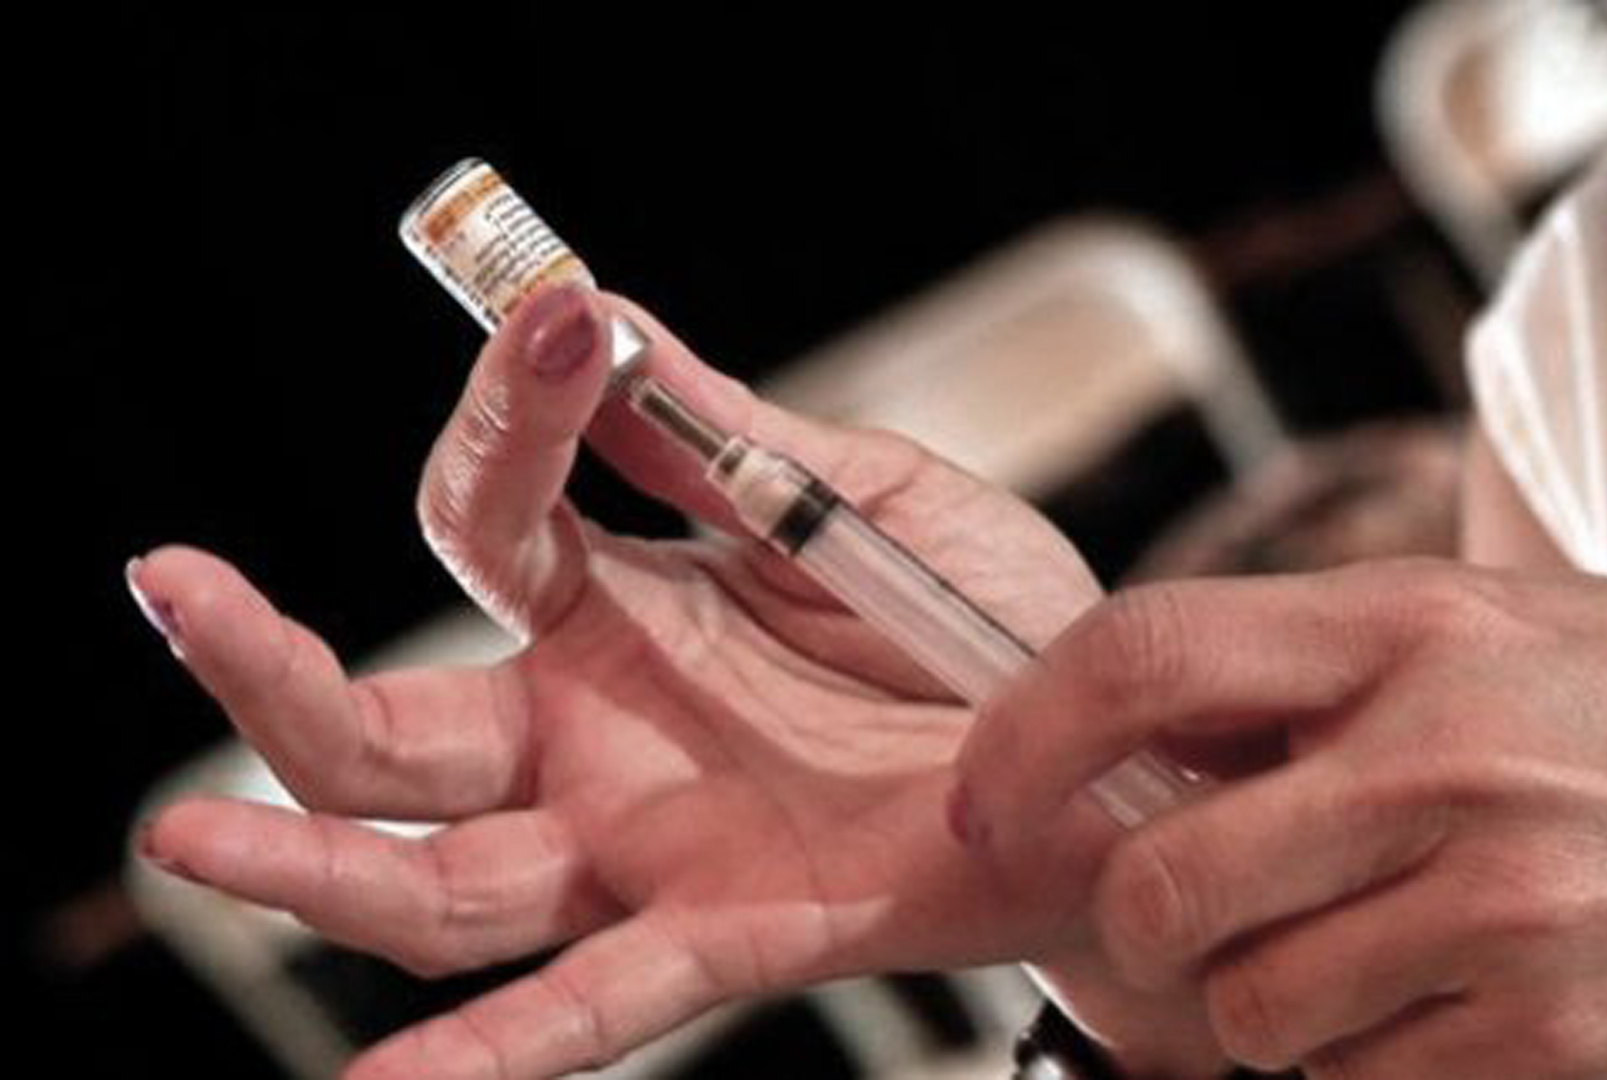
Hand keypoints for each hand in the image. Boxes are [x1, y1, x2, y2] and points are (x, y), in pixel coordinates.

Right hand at [132, 285, 1124, 1077]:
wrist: (1111, 753)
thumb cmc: (985, 621)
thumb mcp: (867, 498)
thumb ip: (732, 438)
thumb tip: (609, 315)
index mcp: (624, 608)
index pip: (493, 522)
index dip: (505, 416)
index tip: (551, 308)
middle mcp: (598, 734)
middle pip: (391, 726)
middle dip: (273, 665)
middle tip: (171, 579)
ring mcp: (647, 844)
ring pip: (439, 881)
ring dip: (314, 865)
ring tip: (188, 834)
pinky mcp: (729, 929)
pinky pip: (589, 1004)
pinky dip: (480, 1057)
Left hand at [953, 560, 1606, 1076]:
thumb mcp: (1514, 628)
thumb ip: (1328, 665)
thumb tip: (1138, 732)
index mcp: (1415, 625)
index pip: (1143, 653)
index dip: (1026, 735)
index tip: (987, 796)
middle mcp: (1443, 756)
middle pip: (1160, 881)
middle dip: (1148, 924)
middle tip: (1206, 913)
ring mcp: (1499, 907)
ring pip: (1248, 1011)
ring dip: (1273, 1006)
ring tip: (1375, 952)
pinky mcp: (1547, 1039)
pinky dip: (1372, 1067)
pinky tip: (1458, 1005)